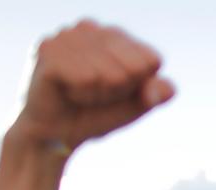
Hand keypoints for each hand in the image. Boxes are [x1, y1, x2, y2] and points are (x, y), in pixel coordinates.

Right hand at [10, 21, 173, 153]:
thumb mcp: (133, 106)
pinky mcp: (48, 50)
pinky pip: (88, 78)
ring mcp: (66, 36)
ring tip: (80, 94)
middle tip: (96, 96)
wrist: (56, 136)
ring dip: (99, 95)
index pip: (150, 59)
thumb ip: (155, 94)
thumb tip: (167, 88)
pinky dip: (83, 95)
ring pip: (111, 73)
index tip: (118, 92)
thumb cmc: (94, 115)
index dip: (139, 86)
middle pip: (134, 66)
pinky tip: (67, 93)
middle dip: (121, 91)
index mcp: (112, 34)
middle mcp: (89, 27)